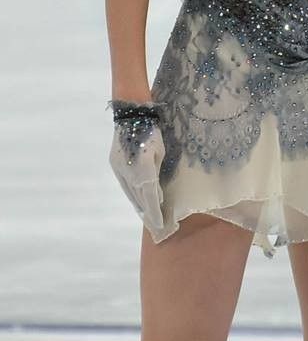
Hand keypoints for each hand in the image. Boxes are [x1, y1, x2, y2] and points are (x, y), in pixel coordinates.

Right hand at [107, 99, 166, 237]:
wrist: (131, 114)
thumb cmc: (153, 130)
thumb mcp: (161, 151)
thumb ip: (158, 173)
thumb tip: (157, 194)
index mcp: (143, 168)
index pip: (150, 196)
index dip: (155, 212)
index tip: (160, 225)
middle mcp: (129, 172)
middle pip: (139, 198)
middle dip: (148, 212)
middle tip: (156, 226)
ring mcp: (119, 169)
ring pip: (130, 193)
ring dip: (139, 205)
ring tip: (147, 217)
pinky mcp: (115, 165)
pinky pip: (125, 185)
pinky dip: (132, 194)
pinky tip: (138, 201)